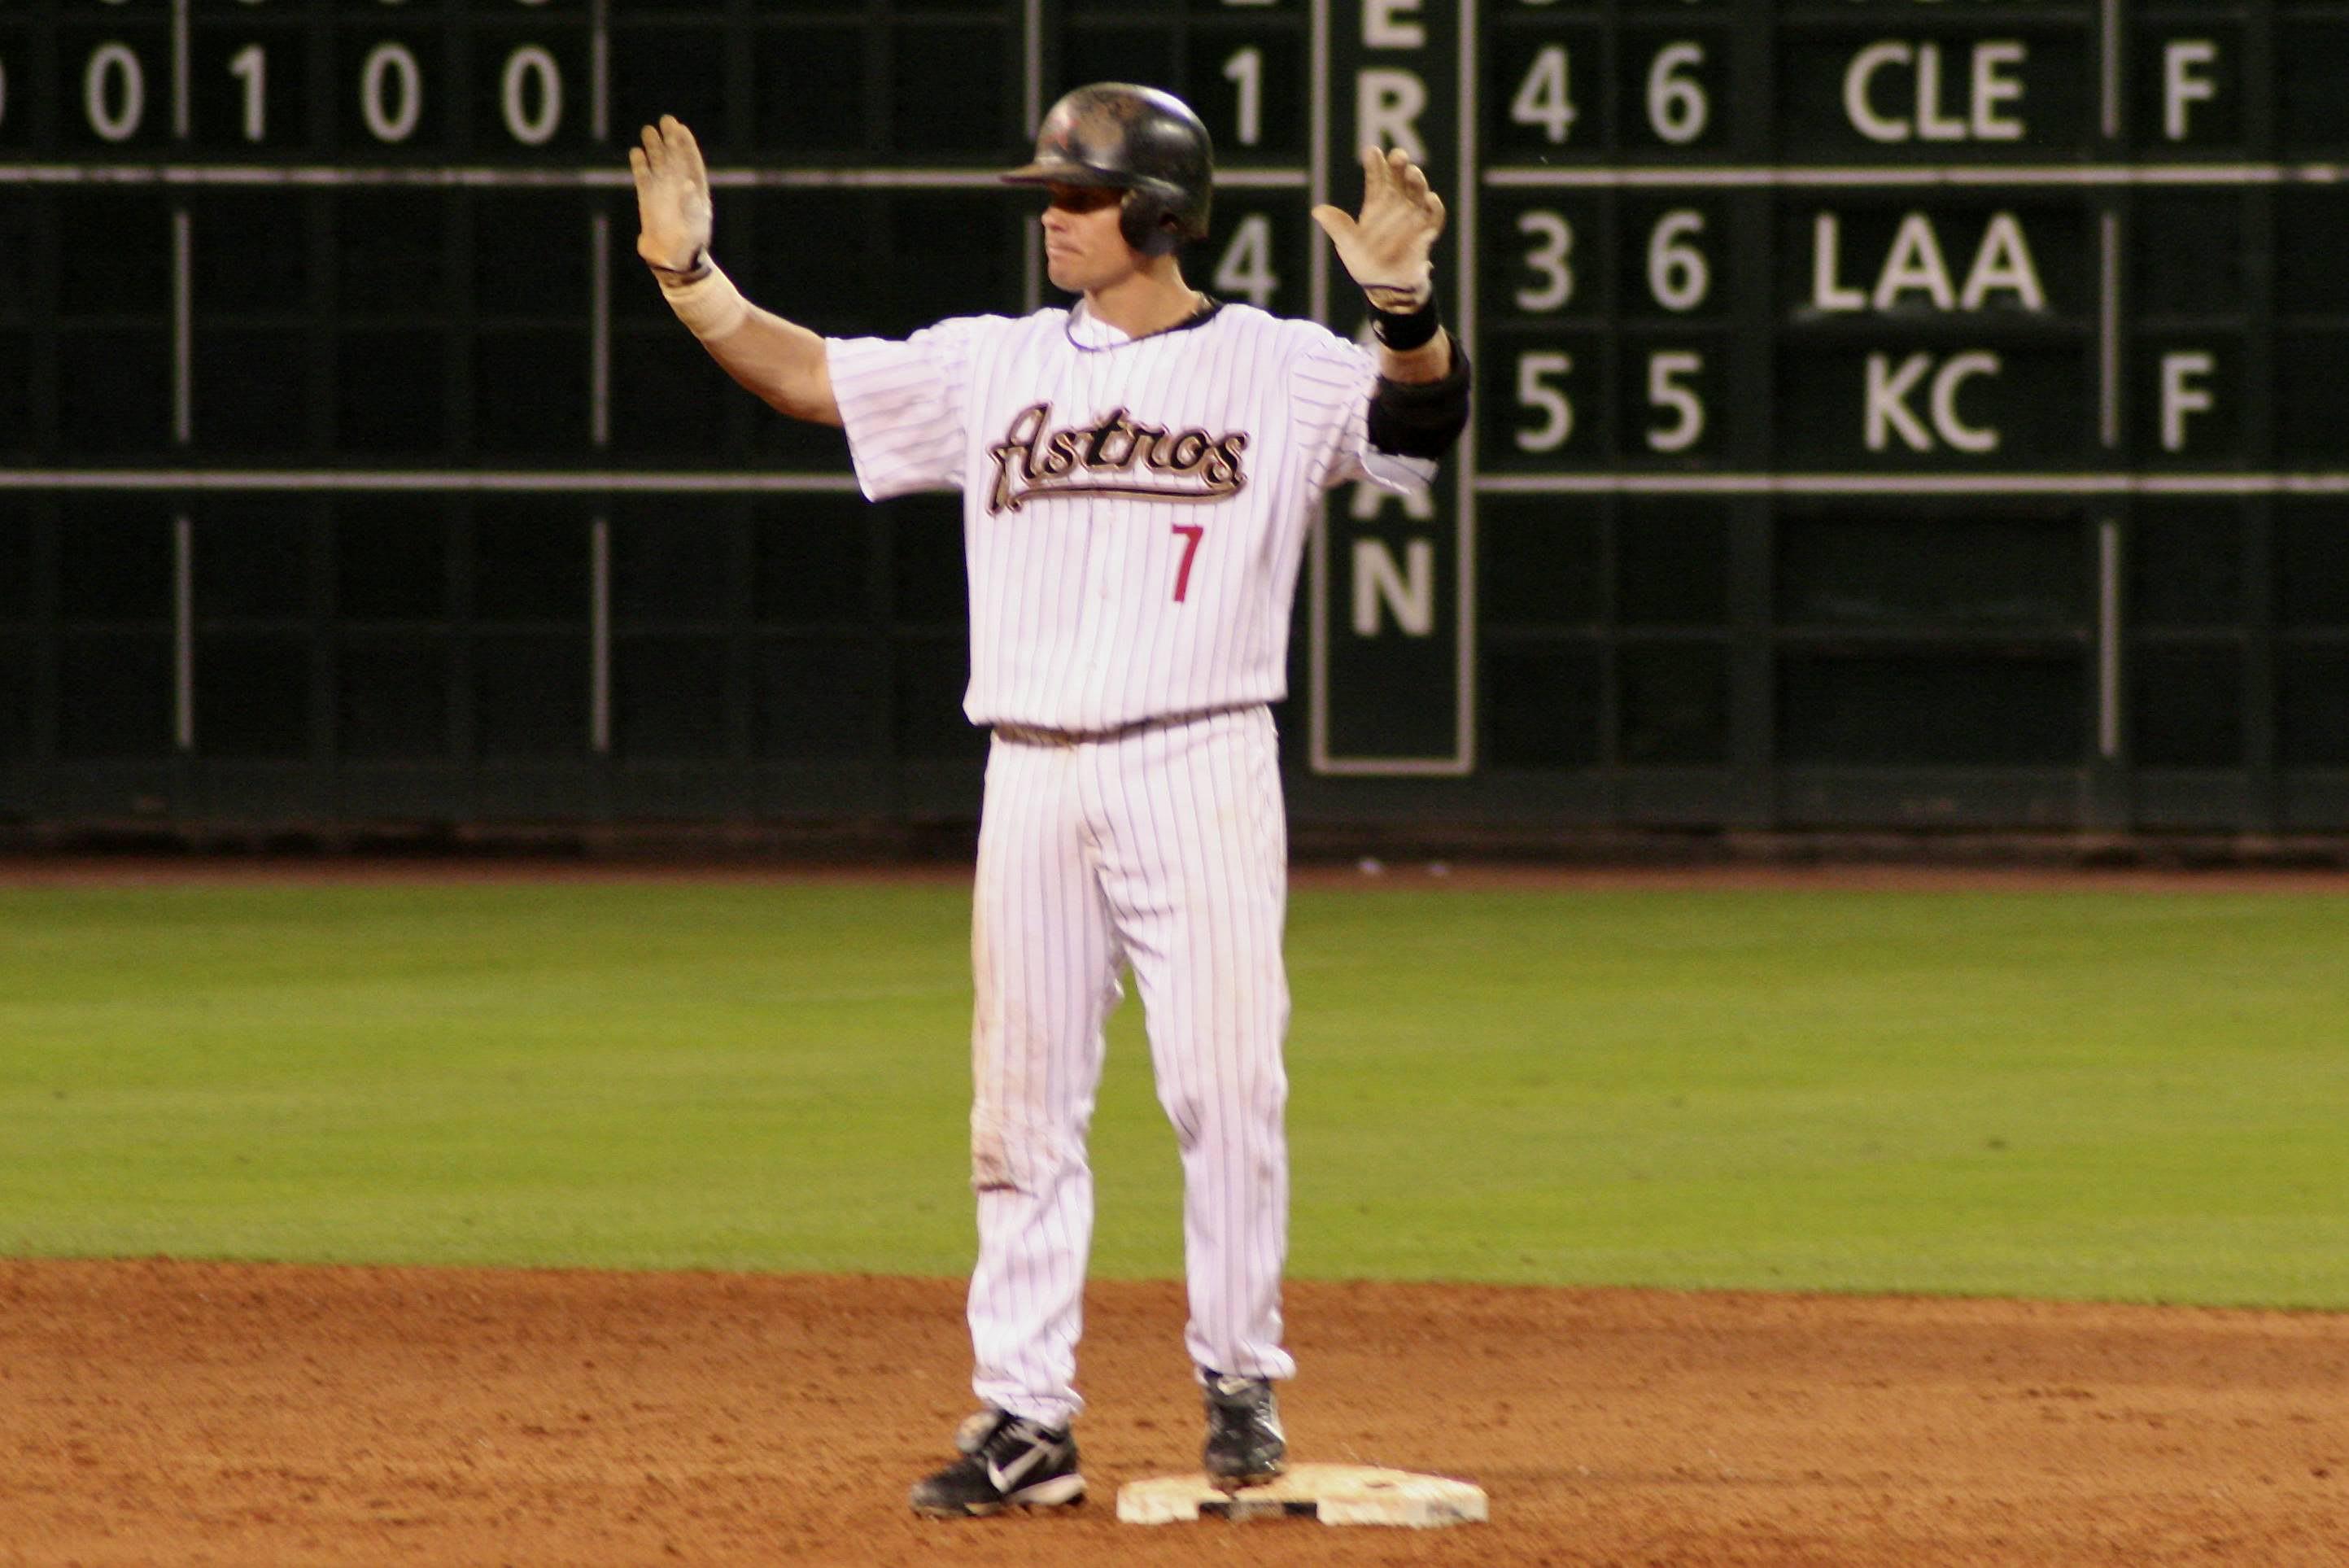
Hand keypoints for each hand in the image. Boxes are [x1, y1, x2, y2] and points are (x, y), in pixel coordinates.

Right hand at [629, 115, 713, 273]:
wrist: (673, 261)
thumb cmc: (690, 245)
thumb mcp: (695, 226)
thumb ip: (691, 206)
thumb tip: (687, 185)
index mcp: (697, 191)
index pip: (691, 162)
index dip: (686, 145)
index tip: (681, 128)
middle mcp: (680, 188)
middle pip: (675, 158)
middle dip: (670, 139)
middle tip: (666, 120)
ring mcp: (664, 192)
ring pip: (658, 164)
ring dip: (654, 148)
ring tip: (648, 130)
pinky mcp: (648, 199)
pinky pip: (644, 177)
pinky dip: (640, 165)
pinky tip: (637, 153)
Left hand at [1311, 146, 1445, 311]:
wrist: (1385, 287)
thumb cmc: (1365, 263)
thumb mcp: (1348, 244)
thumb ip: (1338, 227)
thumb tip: (1318, 210)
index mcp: (1377, 205)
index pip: (1378, 180)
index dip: (1376, 165)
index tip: (1372, 151)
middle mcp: (1397, 206)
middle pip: (1400, 180)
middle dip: (1399, 166)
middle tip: (1398, 155)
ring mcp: (1413, 218)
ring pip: (1418, 194)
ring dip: (1416, 183)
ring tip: (1412, 172)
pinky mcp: (1426, 233)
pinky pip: (1434, 218)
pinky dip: (1434, 208)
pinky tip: (1430, 198)